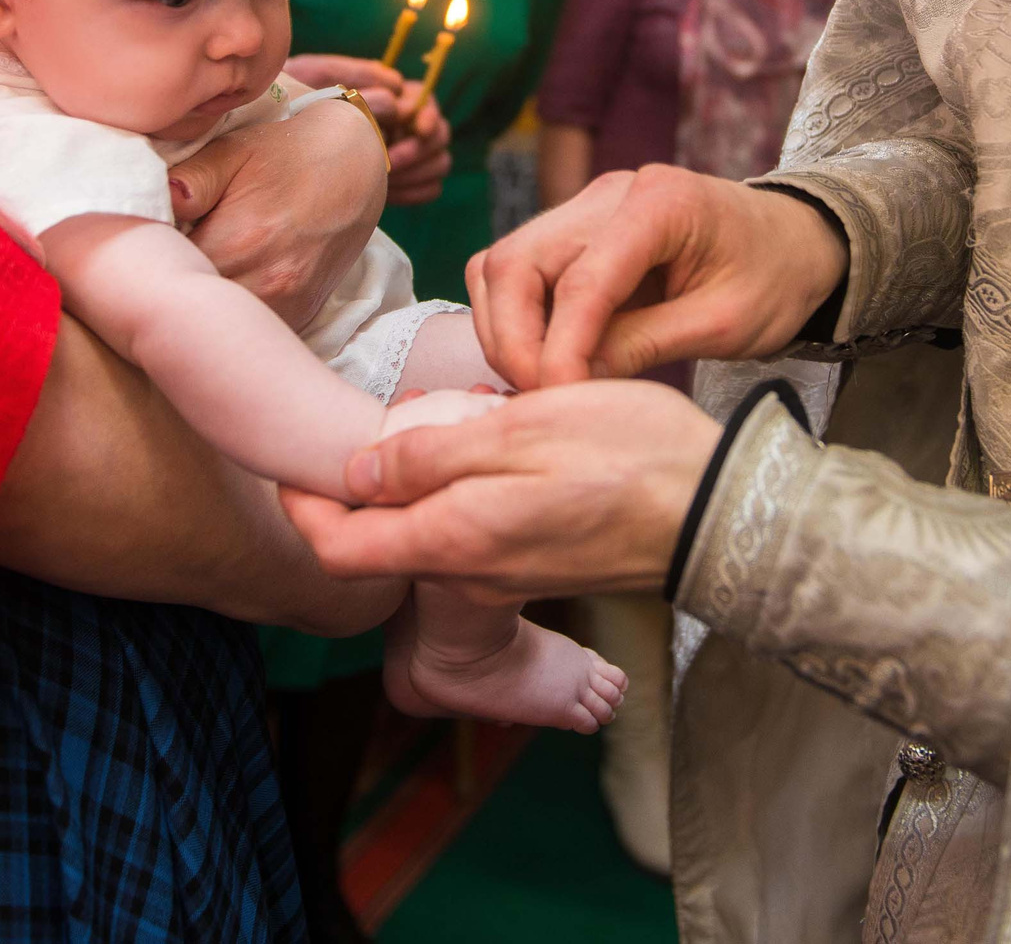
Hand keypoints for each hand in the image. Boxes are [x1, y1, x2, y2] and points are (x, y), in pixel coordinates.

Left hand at [170, 93, 386, 328]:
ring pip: (222, 329)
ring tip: (190, 279)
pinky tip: (224, 289)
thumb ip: (189, 179)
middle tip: (157, 267)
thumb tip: (149, 202)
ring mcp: (287, 304)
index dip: (148, 266)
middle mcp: (265, 281)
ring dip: (202, 310)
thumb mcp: (234, 150)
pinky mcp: (300, 315)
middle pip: (193, 311)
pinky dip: (233, 317)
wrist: (354, 166)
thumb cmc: (286, 152)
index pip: (168, 275)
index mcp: (239, 239)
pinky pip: (252, 331)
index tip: (139, 253)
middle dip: (172, 291)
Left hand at [281, 381, 722, 604]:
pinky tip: (482, 459)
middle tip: (351, 433)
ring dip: (409, 498)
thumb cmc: (630, 455)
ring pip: (427, 544)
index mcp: (455, 537)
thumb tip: (355, 472)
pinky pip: (473, 547)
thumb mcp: (523, 428)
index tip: (289, 465)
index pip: (340, 549)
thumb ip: (433, 456)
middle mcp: (470, 575)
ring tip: (418, 432)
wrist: (721, 513)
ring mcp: (506, 581)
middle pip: (379, 549)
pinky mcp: (541, 573)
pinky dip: (455, 507)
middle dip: (353, 500)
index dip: (302, 510)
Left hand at [286, 53, 454, 207]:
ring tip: (384, 178)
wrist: (278, 146)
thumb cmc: (294, 99)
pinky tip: (388, 193)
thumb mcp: (316, 76)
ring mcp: (407, 154)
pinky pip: (431, 189)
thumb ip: (354, 75)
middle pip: (441, 134)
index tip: (414, 127)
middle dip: (420, 149)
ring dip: (418, 172)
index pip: (426, 100)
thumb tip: (394, 88)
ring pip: (440, 163)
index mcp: (390, 95)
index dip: (426, 114)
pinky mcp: (404, 182)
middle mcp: (405, 124)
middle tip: (389, 163)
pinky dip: (416, 192)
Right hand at [464, 166, 848, 388]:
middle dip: (513, 339)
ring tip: (541, 382)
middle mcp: (609, 194)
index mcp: (659, 204)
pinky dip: (519, 319)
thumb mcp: (726, 324)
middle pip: (516, 261)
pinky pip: (521, 271)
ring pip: (504, 265)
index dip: (559, 349)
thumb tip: (573, 383)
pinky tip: (547, 358)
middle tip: (539, 397)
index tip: (559, 401)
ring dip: (506, 330)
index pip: (580, 280)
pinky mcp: (577, 230)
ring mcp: (587, 207)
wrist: (797, 242)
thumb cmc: (776, 277)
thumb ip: (647, 346)